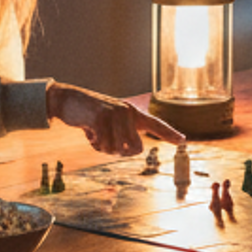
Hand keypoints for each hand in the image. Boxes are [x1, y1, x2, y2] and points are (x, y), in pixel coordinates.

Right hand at [47, 83, 185, 155]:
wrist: (68, 100)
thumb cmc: (90, 116)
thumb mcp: (110, 123)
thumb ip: (123, 134)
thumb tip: (131, 150)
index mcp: (132, 113)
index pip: (155, 124)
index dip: (169, 133)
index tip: (183, 141)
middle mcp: (128, 112)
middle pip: (134, 149)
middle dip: (120, 152)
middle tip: (106, 142)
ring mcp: (115, 114)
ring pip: (116, 150)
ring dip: (103, 147)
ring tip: (95, 131)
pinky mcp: (101, 118)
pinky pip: (103, 145)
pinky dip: (94, 144)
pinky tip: (88, 130)